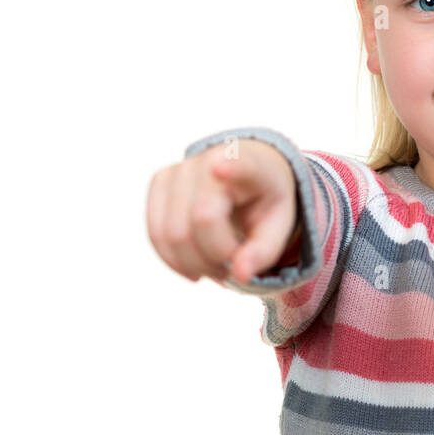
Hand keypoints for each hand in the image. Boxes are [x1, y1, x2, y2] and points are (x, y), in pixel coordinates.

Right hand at [147, 138, 298, 284]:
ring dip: (193, 265)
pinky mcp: (159, 181)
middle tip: (232, 270)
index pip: (239, 166)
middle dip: (215, 259)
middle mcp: (209, 159)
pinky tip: (195, 267)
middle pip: (200, 221)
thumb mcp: (277, 226)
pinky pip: (156, 234)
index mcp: (250, 164)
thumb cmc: (263, 202)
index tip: (221, 168)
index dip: (230, 168)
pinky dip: (174, 260)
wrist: (244, 175)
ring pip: (171, 233)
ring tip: (217, 269)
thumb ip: (264, 251)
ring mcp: (179, 168)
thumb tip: (241, 275)